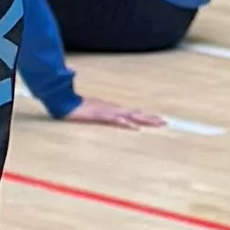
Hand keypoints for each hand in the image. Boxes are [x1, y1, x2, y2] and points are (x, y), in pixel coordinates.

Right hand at [43, 97, 164, 131]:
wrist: (64, 101)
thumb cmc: (75, 107)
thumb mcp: (90, 111)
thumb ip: (98, 112)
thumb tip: (102, 114)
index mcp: (112, 109)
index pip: (132, 113)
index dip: (144, 116)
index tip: (156, 119)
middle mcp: (113, 109)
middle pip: (136, 114)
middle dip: (150, 118)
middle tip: (165, 122)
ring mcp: (108, 112)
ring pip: (131, 116)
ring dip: (145, 120)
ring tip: (158, 123)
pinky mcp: (101, 115)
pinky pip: (117, 121)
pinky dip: (127, 124)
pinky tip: (136, 127)